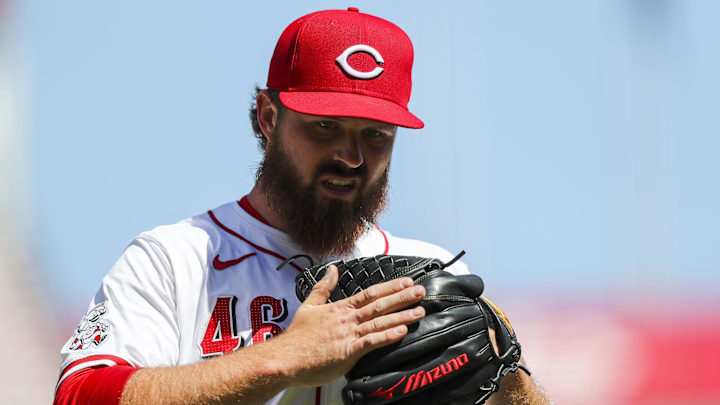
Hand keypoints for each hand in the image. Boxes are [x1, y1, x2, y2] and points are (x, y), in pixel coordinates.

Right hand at [279, 265, 425, 386]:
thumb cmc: (297, 337)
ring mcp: (348, 334)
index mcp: (340, 308)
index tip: (406, 282)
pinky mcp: (348, 351)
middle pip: (379, 304)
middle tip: (420, 292)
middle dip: (402, 297)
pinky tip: (401, 332)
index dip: (390, 287)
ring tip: (419, 311)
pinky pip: (372, 341)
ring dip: (401, 315)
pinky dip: (387, 335)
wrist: (286, 358)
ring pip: (380, 321)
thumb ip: (323, 287)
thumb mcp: (309, 305)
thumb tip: (332, 269)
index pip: (370, 293)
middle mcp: (347, 319)